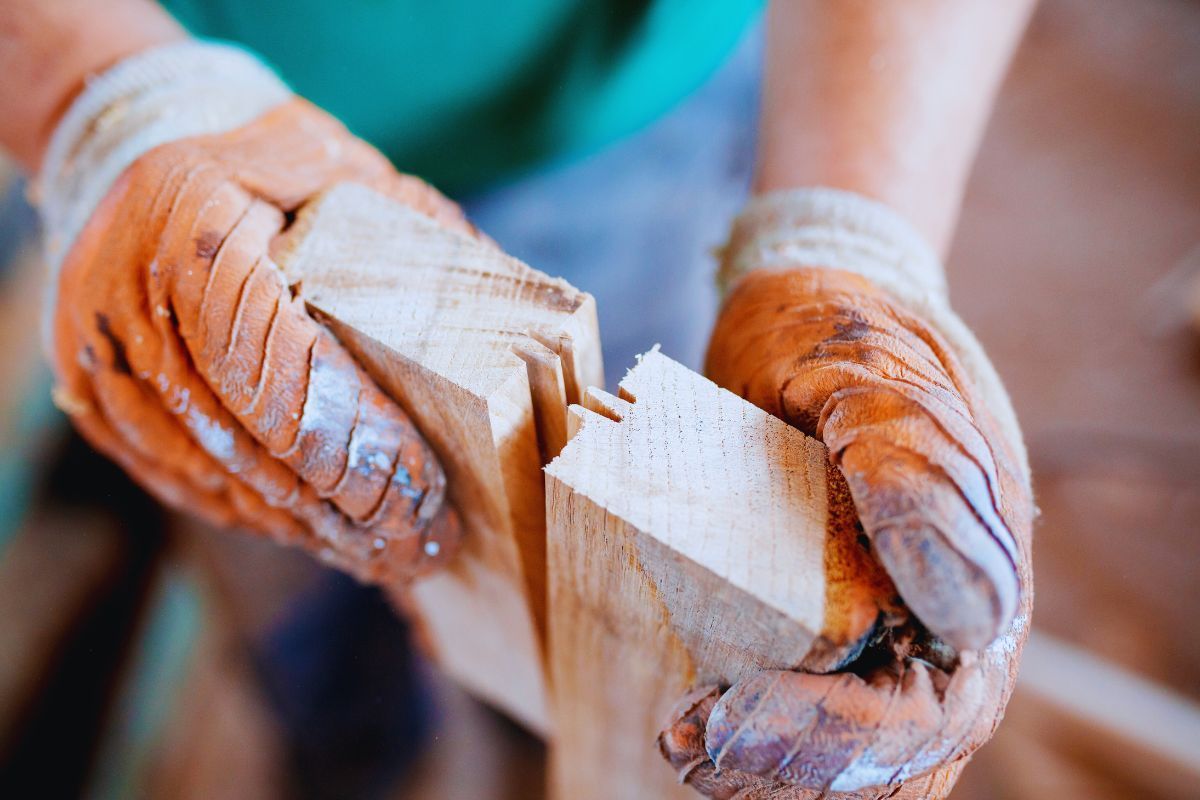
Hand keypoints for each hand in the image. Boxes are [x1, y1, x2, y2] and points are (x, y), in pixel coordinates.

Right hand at [41, 43, 471, 583]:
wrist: (129, 163)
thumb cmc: (257, 164)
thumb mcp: (337, 164)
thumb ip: (415, 225)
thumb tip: (511, 302)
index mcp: (199, 237)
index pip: (285, 375)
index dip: (359, 450)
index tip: (426, 498)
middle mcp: (135, 309)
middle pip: (257, 449)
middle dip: (350, 514)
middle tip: (421, 551)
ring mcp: (105, 365)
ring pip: (221, 482)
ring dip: (309, 531)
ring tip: (383, 556)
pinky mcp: (99, 404)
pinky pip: (183, 484)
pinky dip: (257, 517)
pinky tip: (316, 533)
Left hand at [658, 190, 1032, 796]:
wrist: (804, 308)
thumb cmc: (839, 331)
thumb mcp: (869, 370)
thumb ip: (915, 465)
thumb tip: (963, 617)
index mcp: (978, 569)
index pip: (932, 703)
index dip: (836, 735)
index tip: (728, 713)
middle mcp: (941, 615)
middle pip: (893, 747)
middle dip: (790, 763)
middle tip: (687, 741)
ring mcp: (885, 620)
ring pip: (854, 746)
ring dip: (771, 765)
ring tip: (682, 741)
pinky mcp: (826, 613)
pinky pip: (811, 699)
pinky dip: (760, 731)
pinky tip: (691, 719)